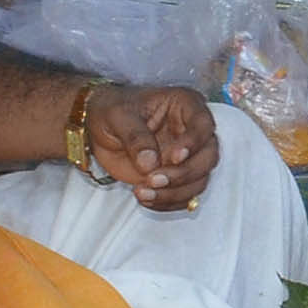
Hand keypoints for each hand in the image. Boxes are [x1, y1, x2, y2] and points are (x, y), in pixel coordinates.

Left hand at [84, 82, 221, 210]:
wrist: (100, 129)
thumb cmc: (111, 111)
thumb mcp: (117, 116)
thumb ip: (135, 137)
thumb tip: (150, 163)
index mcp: (184, 105)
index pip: (203, 124)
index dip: (193, 142)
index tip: (173, 157)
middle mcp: (191, 131)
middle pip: (208, 156)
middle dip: (184, 174)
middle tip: (153, 180)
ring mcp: (187, 156)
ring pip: (200, 180)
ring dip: (175, 192)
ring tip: (143, 193)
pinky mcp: (178, 176)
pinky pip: (186, 195)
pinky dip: (169, 202)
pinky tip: (146, 199)